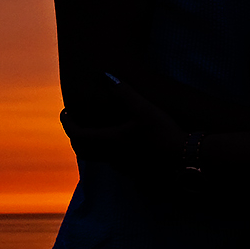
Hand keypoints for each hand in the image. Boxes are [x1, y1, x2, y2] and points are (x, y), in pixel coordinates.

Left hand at [59, 74, 185, 172]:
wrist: (184, 160)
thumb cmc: (163, 133)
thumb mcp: (144, 108)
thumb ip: (124, 92)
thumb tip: (105, 75)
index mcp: (109, 141)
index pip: (76, 134)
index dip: (67, 122)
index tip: (65, 112)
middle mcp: (111, 156)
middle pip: (82, 149)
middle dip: (75, 135)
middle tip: (75, 123)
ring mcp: (123, 167)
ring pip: (97, 158)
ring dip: (91, 145)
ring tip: (95, 132)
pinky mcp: (136, 173)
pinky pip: (113, 164)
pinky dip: (107, 153)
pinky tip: (120, 146)